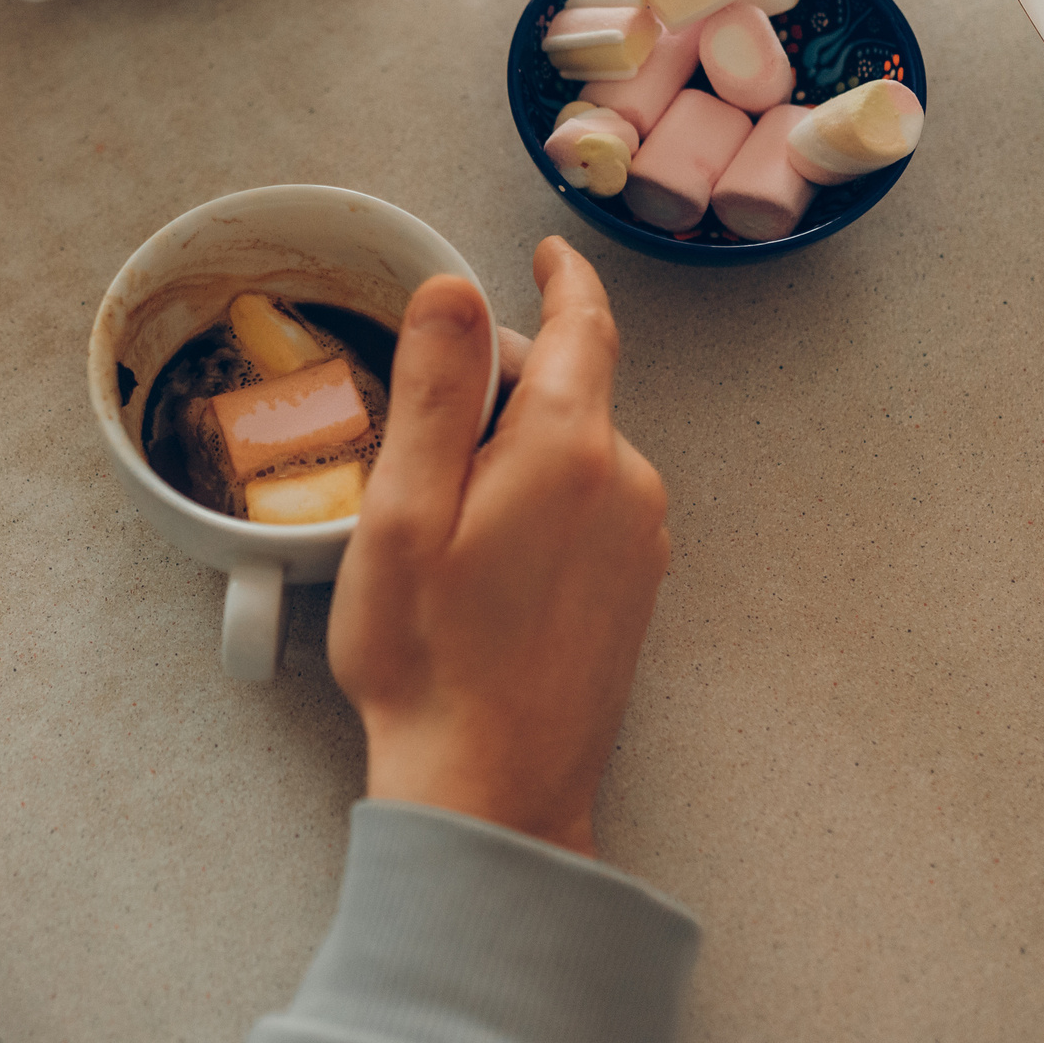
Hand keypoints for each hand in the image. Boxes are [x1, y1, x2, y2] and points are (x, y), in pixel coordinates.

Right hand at [329, 238, 669, 857]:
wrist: (492, 791)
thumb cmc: (430, 659)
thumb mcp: (404, 511)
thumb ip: (437, 390)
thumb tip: (456, 288)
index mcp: (568, 449)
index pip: (581, 326)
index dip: (561, 278)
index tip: (546, 251)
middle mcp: (627, 483)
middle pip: (568, 389)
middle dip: (501, 384)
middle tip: (418, 437)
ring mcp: (640, 541)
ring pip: (576, 450)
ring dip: (515, 451)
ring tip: (437, 522)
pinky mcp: (634, 589)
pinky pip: (588, 506)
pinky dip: (538, 501)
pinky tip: (481, 564)